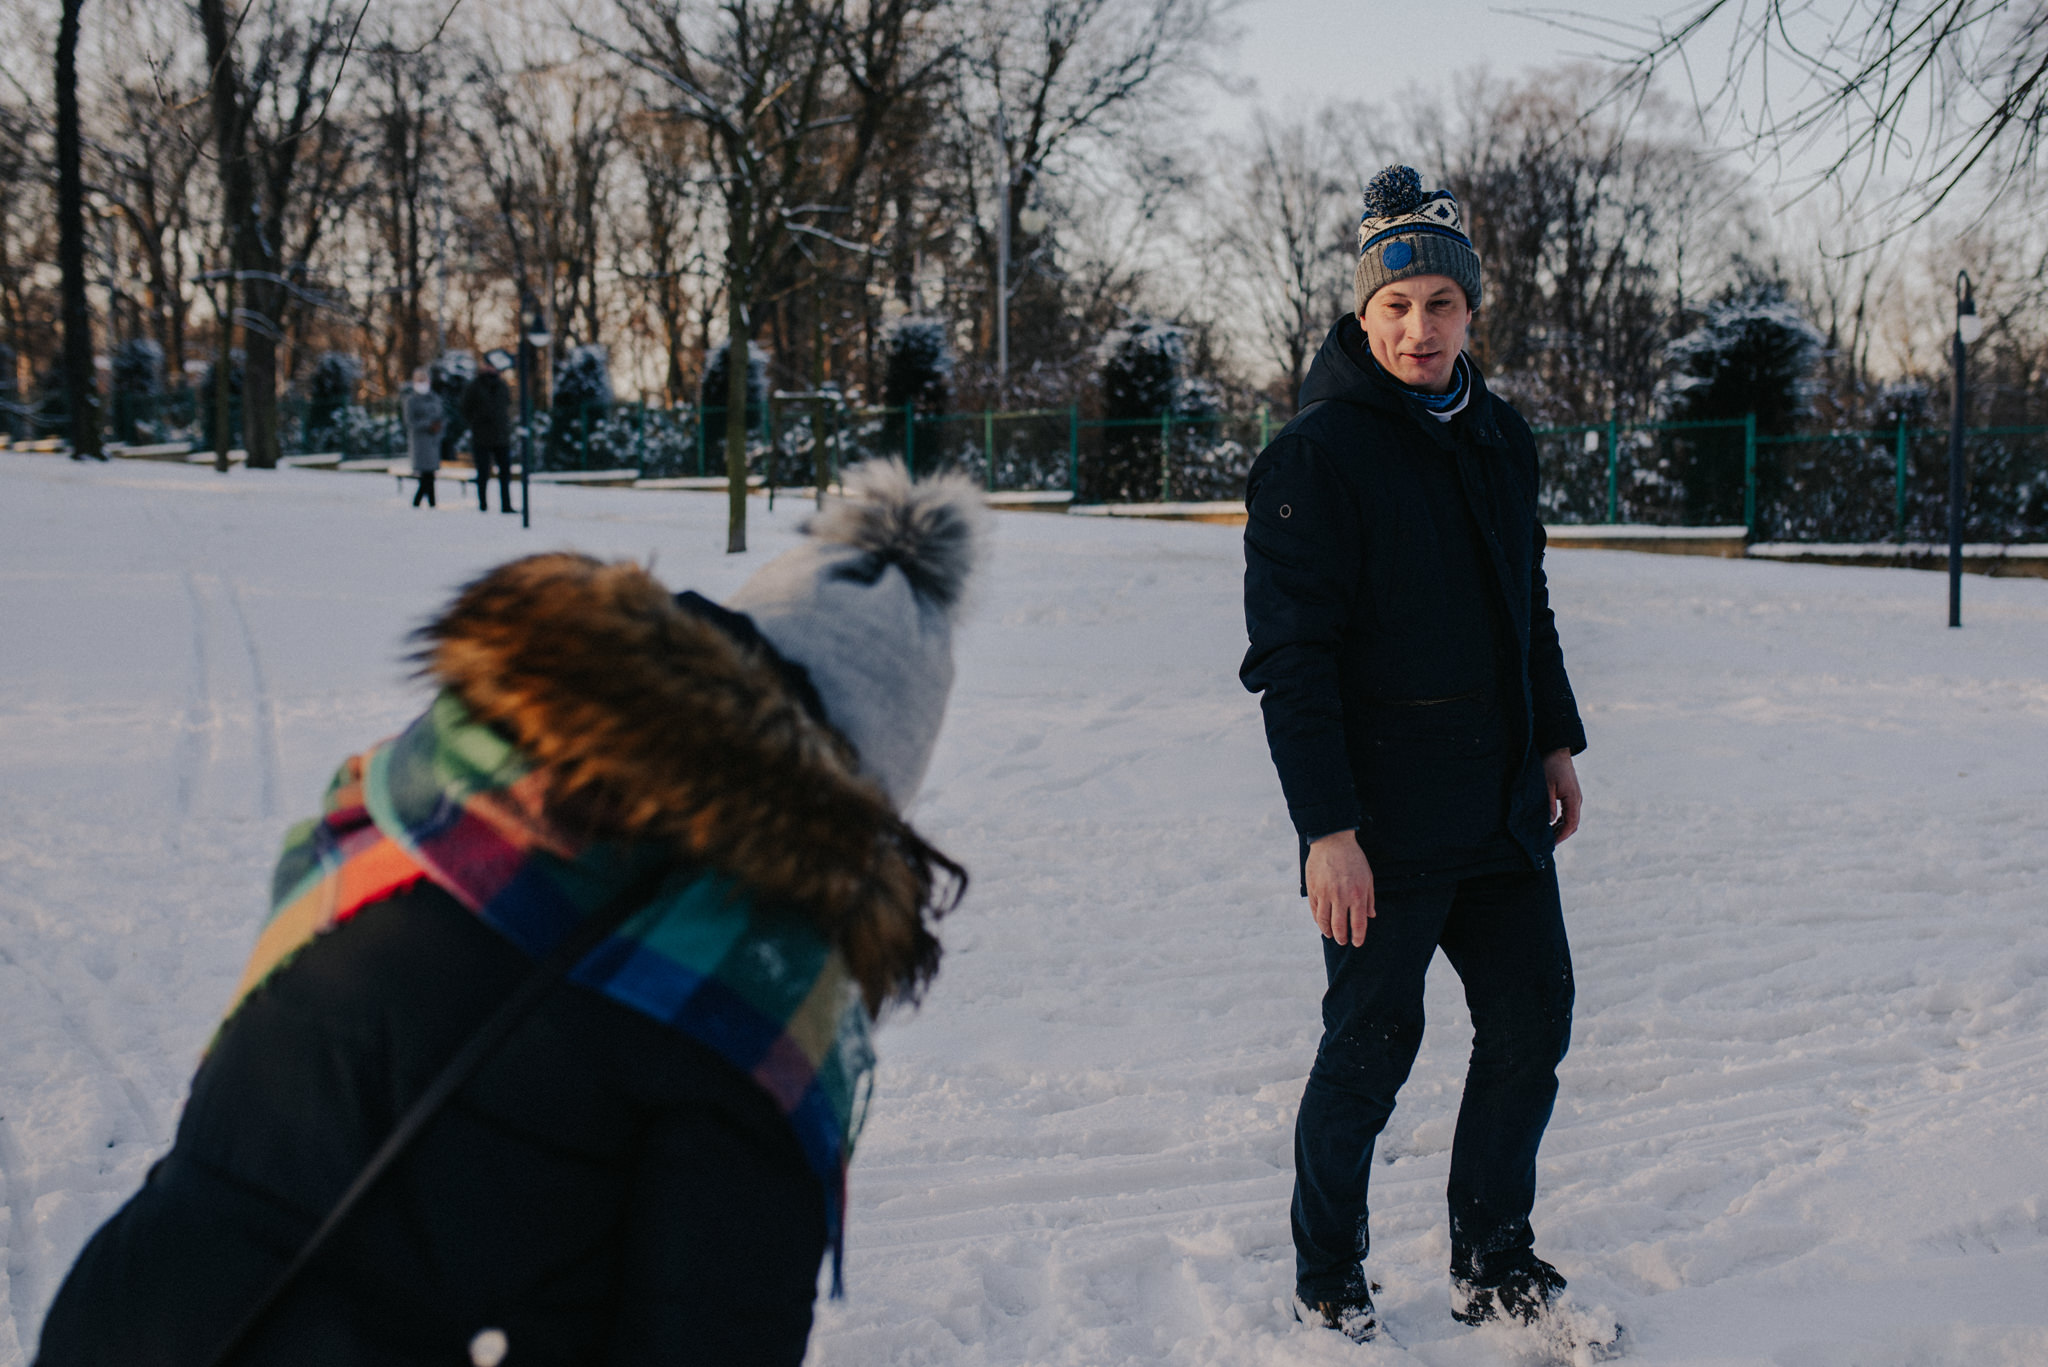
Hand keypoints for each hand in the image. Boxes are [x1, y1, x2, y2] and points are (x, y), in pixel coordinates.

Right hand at [1305, 829, 1374, 945]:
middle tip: (1343, 941)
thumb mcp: (1368, 877)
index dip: (1358, 937)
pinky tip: (1322, 922)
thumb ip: (1369, 898)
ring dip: (1327, 931)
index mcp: (1357, 895)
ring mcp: (1324, 893)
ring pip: (1324, 921)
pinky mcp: (1313, 889)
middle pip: (1339, 927)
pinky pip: (1314, 909)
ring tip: (1330, 935)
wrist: (1332, 841)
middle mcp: (1340, 897)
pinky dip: (1318, 919)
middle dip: (1342, 938)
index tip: (1357, 943)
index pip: (1358, 924)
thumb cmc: (1353, 859)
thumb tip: (1370, 916)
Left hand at [1543, 749, 1582, 842]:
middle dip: (1560, 835)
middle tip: (1546, 843)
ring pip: (1570, 819)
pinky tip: (1550, 823)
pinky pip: (1567, 812)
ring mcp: (1574, 797)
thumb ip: (1548, 805)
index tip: (1550, 844)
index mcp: (1573, 799)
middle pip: (1572, 824)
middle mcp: (1577, 800)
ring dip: (1560, 828)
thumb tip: (1549, 822)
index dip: (1561, 836)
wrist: (1556, 750)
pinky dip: (1560, 820)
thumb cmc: (1550, 766)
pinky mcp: (1570, 794)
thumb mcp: (1546, 786)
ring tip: (1547, 836)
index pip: (1571, 825)